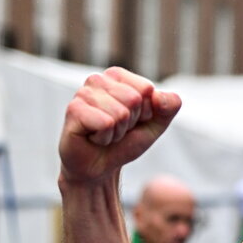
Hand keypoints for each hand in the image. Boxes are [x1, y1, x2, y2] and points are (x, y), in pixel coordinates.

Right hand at [59, 67, 180, 184]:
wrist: (100, 166)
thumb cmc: (126, 141)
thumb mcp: (156, 124)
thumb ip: (169, 106)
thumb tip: (159, 95)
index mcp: (117, 76)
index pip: (147, 89)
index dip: (146, 112)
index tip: (132, 121)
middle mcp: (98, 80)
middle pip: (134, 100)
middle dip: (131, 123)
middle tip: (116, 129)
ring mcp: (83, 93)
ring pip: (120, 113)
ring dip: (117, 132)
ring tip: (105, 134)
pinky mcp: (73, 110)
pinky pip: (105, 123)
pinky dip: (105, 137)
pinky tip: (94, 138)